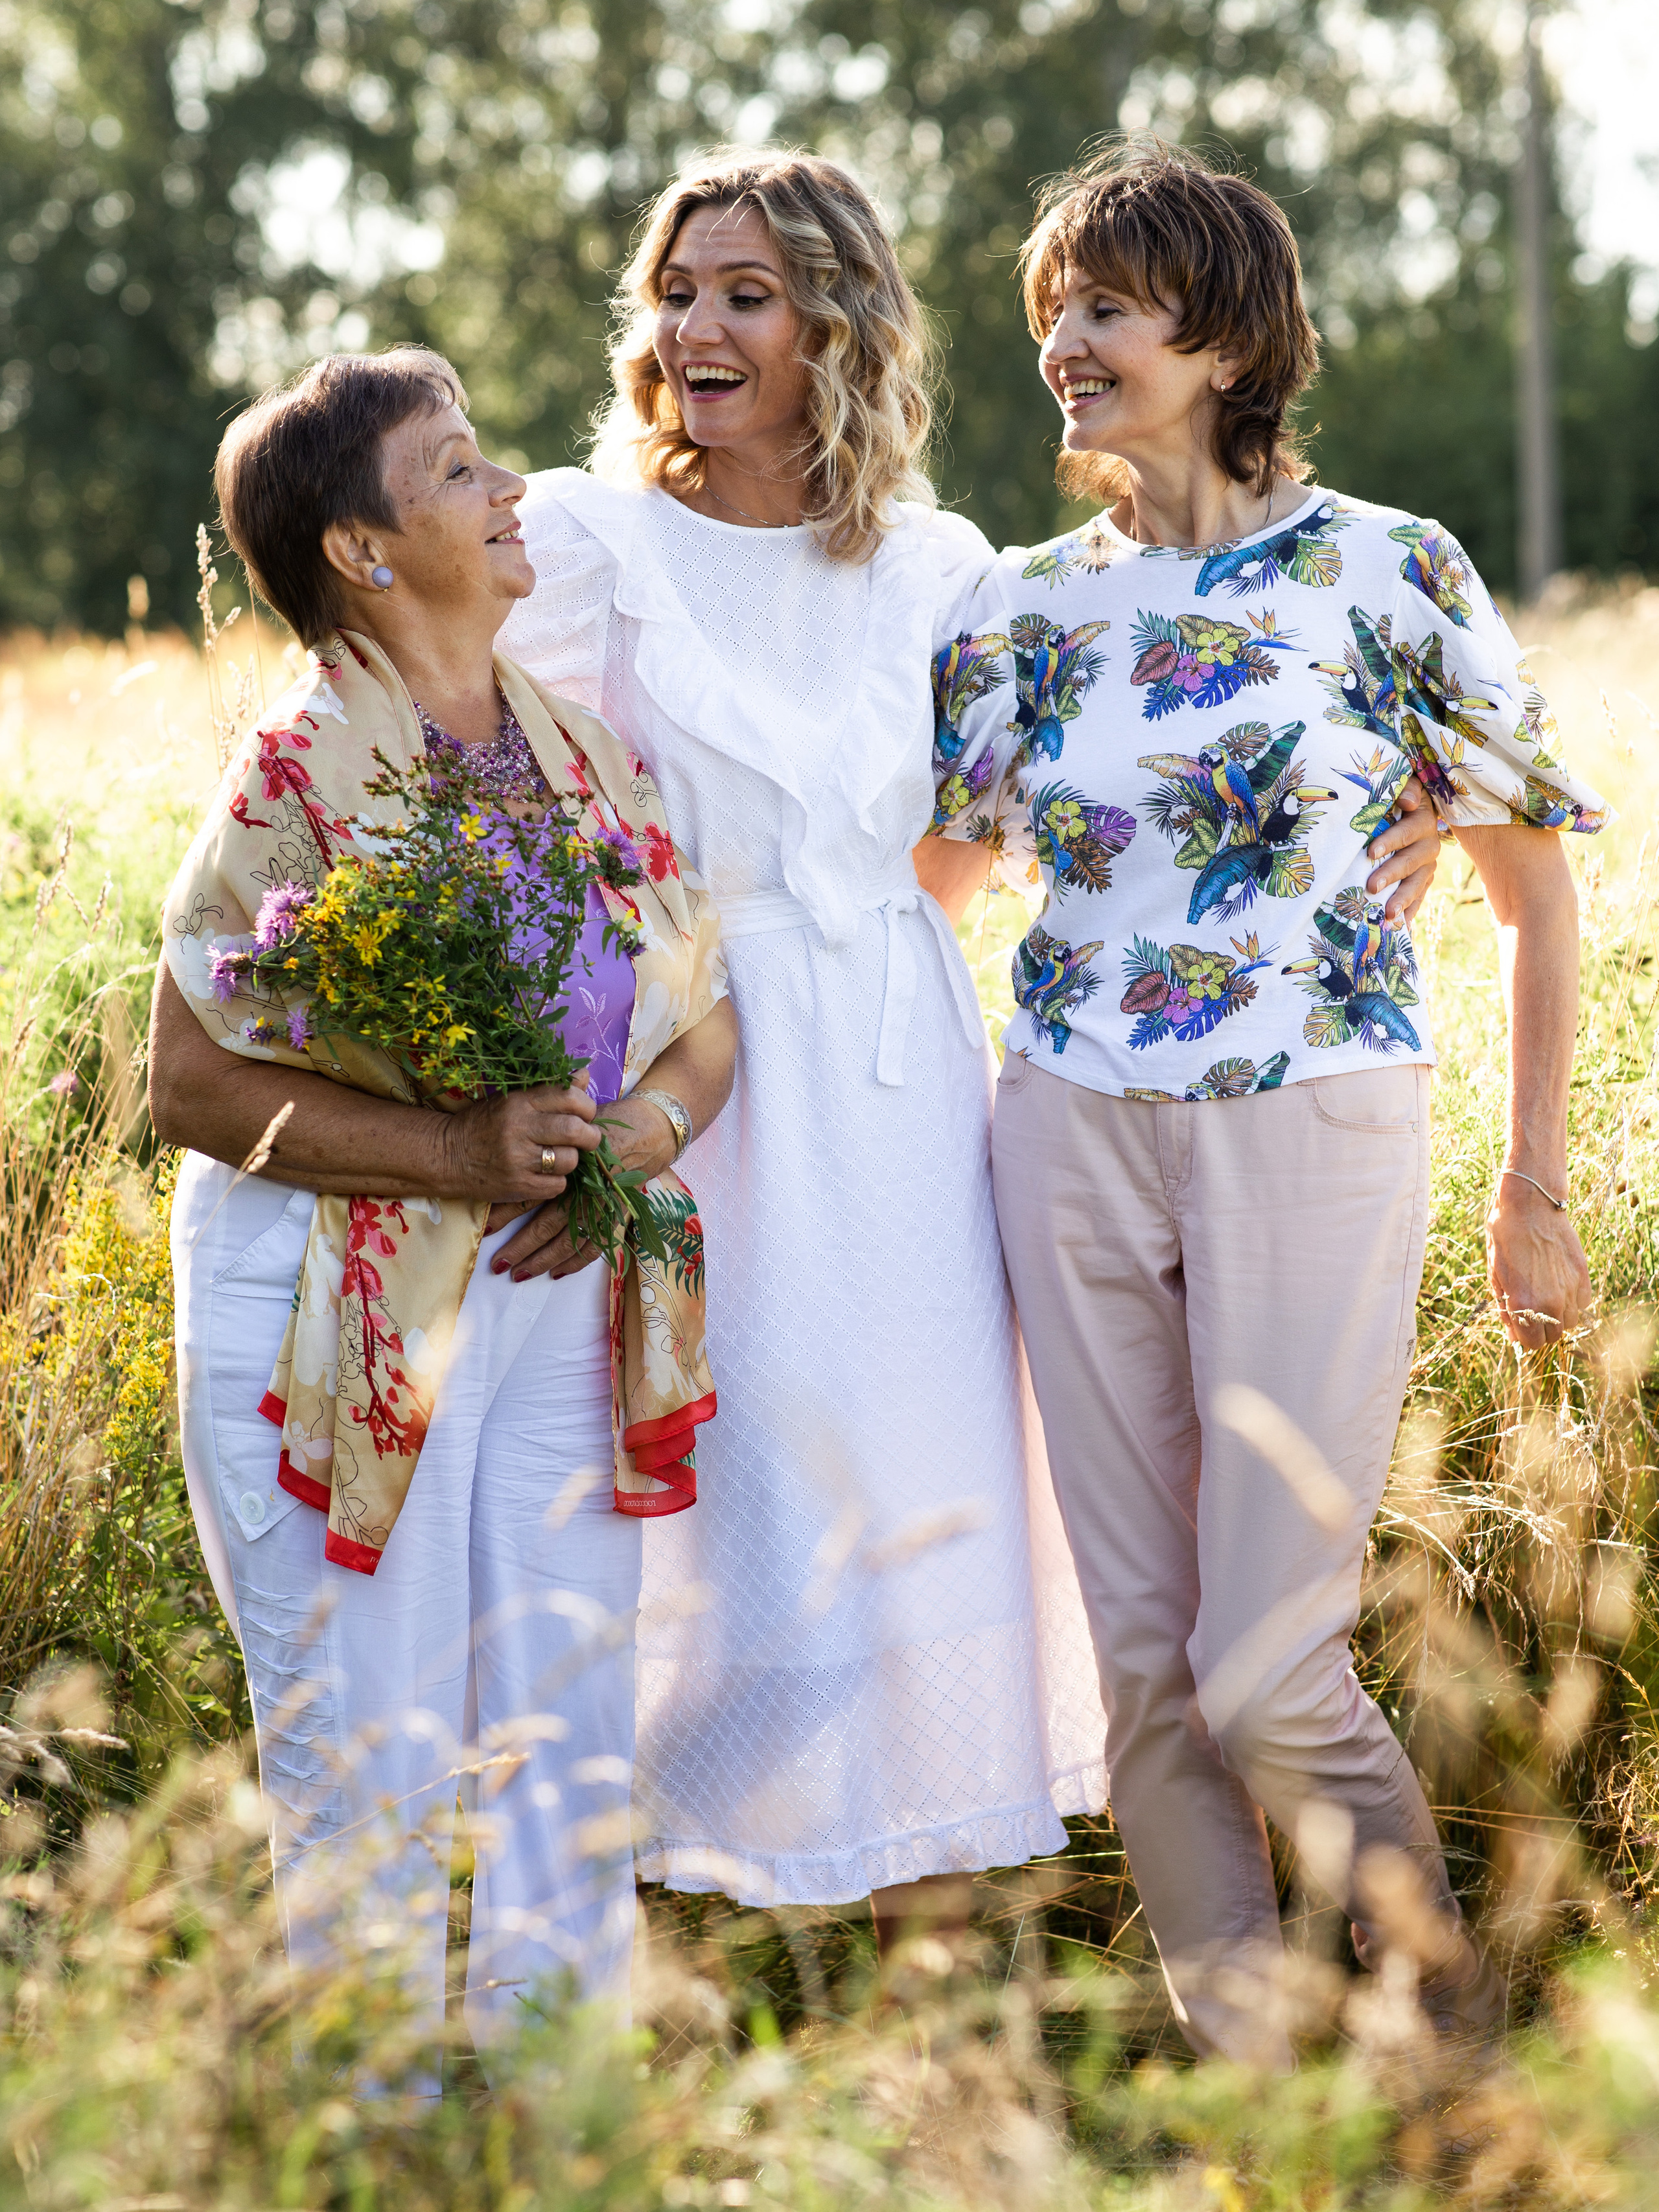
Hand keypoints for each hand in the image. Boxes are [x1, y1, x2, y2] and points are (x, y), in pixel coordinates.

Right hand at [444, 1077, 601, 1203]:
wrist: (447, 1155)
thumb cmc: (484, 1124)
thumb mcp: (512, 1099)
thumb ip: (549, 1090)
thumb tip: (585, 1075)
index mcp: (519, 1102)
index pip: (569, 1097)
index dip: (587, 1107)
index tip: (585, 1115)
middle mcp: (519, 1129)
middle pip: (575, 1130)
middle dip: (590, 1135)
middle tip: (587, 1138)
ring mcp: (518, 1160)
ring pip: (569, 1160)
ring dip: (572, 1159)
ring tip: (560, 1157)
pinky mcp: (518, 1186)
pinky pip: (558, 1186)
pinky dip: (558, 1181)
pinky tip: (545, 1174)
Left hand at [484, 1091, 681, 1282]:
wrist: (648, 1131)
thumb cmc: (605, 1126)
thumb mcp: (571, 1128)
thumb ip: (544, 1145)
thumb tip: (507, 1164)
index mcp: (569, 1167)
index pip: (532, 1194)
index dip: (506, 1213)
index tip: (485, 1230)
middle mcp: (586, 1190)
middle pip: (547, 1225)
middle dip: (520, 1247)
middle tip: (498, 1264)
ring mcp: (603, 1206)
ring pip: (568, 1242)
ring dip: (542, 1260)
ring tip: (518, 1274)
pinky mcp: (617, 1216)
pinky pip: (595, 1247)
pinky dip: (576, 1262)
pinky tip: (556, 1273)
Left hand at [1364, 777, 1442, 925]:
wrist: (1413, 811)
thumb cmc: (1400, 799)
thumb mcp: (1404, 787)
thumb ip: (1406, 789)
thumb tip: (1408, 800)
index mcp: (1422, 822)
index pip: (1407, 832)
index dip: (1390, 841)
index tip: (1370, 852)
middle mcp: (1429, 845)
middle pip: (1411, 862)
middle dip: (1391, 875)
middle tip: (1371, 887)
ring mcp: (1427, 866)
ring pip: (1417, 884)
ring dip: (1402, 900)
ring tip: (1387, 915)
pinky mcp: (1424, 880)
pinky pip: (1419, 898)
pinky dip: (1410, 911)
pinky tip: (1399, 926)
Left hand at [1487, 1176, 1590, 1347]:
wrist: (1529, 1207)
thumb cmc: (1505, 1239)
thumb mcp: (1495, 1276)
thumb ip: (1506, 1309)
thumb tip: (1513, 1334)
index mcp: (1523, 1304)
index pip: (1532, 1343)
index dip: (1524, 1337)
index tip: (1520, 1325)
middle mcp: (1549, 1302)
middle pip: (1553, 1336)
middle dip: (1541, 1329)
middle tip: (1532, 1310)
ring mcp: (1569, 1290)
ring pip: (1571, 1322)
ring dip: (1559, 1316)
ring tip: (1545, 1296)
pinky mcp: (1582, 1276)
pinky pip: (1583, 1303)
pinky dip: (1574, 1300)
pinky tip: (1560, 1285)